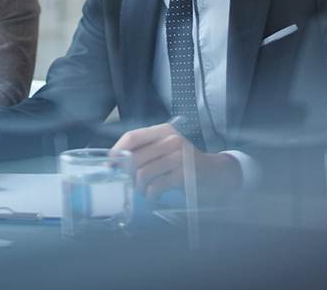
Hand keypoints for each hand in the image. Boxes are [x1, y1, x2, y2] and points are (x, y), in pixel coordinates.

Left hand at [113, 123, 240, 197]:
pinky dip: (150, 194)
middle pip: (135, 157)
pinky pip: (156, 186)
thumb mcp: (167, 149)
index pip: (132, 137)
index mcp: (164, 131)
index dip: (117, 151)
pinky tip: (152, 195)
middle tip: (128, 183)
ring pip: (143, 173)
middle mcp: (172, 140)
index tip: (111, 164)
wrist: (216, 173)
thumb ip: (146, 150)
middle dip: (127, 174)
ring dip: (138, 187)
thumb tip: (116, 161)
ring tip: (142, 191)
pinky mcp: (184, 174)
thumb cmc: (185, 163)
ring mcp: (179, 157)